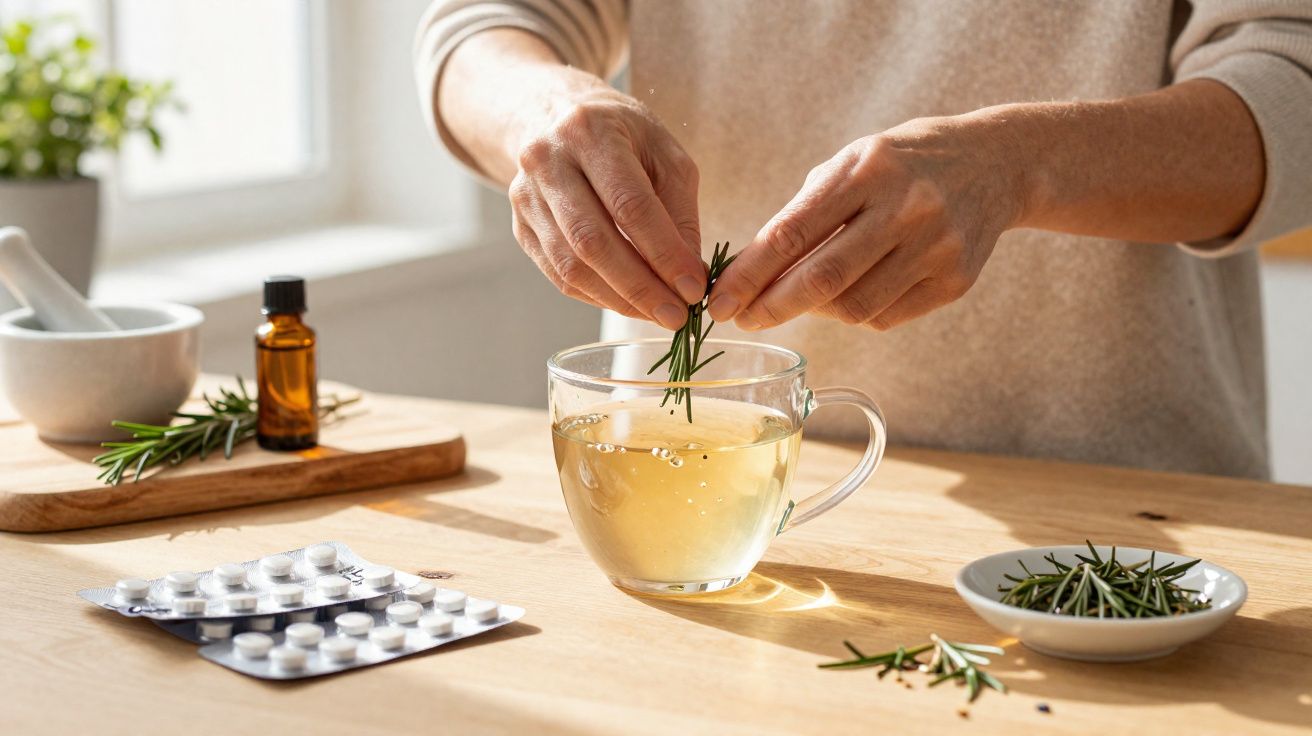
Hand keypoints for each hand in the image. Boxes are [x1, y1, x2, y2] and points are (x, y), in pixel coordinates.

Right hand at [507, 78, 705, 328]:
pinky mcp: (520, 226)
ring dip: (618, 299)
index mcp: (589, 132)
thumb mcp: (664, 154)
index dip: (664, 253)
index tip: (694, 288)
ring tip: (656, 314)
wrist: (555, 116)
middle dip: (640, 287)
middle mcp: (547, 161)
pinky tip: (628, 303)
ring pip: (570, 265)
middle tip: (676, 316)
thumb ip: (679, 212)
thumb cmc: (623, 136)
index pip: (629, 205)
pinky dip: (596, 296)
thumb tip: (689, 276)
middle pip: (593, 241)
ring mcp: (525, 196)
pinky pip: (558, 274)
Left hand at [708, 115, 1026, 330]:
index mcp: (868, 170)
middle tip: (742, 320)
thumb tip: (748, 275)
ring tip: (803, 297)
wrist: (996, 163)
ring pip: (853, 307)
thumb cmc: (900, 165)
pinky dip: (854, 314)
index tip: (718, 301)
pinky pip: (885, 317)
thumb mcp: (851, 164)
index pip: (793, 231)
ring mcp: (936, 247)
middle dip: (772, 306)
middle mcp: (906, 208)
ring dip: (815, 312)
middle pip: (822, 277)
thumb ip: (803, 214)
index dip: (749, 273)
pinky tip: (850, 294)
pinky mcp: (955, 281)